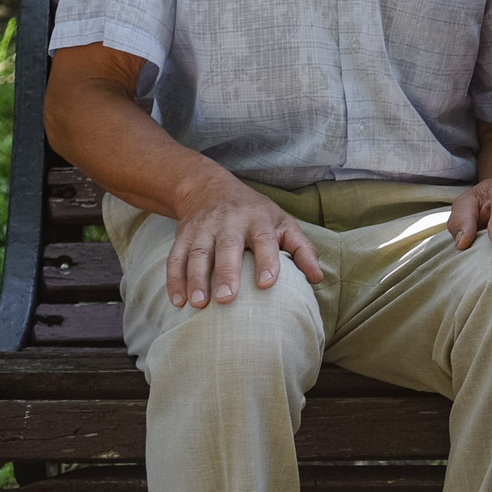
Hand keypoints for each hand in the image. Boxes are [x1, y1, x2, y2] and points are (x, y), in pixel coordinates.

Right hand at [164, 170, 321, 308]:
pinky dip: (174, 279)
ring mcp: (203, 228)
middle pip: (227, 247)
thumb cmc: (254, 213)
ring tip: (198, 305)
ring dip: (195, 279)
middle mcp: (230, 221)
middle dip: (226, 273)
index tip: (268, 283)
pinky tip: (177, 301)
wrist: (208, 187)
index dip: (267, 260)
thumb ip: (301, 249)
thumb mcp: (282, 223)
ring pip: (198, 253)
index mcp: (259, 219)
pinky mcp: (183, 235)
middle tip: (227, 300)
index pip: (265, 239)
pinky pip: (175, 257)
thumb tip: (317, 279)